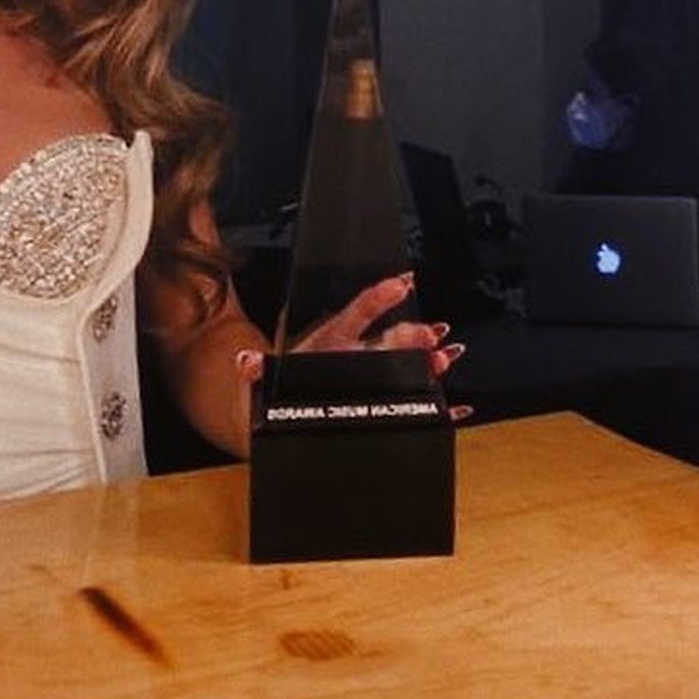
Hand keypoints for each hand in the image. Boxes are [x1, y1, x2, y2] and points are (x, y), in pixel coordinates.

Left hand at [232, 273, 472, 422]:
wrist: (280, 414)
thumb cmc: (278, 389)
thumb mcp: (264, 378)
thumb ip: (257, 371)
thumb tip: (244, 363)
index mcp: (332, 342)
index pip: (356, 312)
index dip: (378, 298)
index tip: (399, 284)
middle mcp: (356, 355)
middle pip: (388, 341)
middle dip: (412, 335)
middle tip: (432, 334)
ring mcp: (370, 378)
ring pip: (406, 366)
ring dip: (429, 362)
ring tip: (446, 359)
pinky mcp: (379, 403)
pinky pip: (412, 403)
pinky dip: (435, 407)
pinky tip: (454, 408)